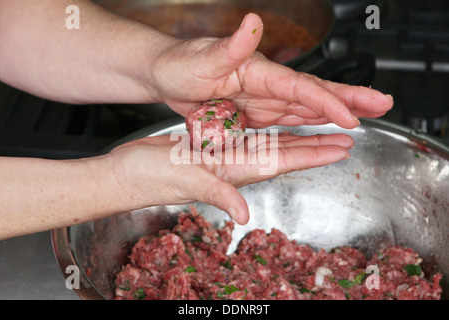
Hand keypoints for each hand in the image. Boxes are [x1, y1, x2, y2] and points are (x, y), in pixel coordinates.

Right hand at [107, 132, 353, 224]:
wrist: (127, 173)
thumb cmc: (150, 176)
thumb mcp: (185, 180)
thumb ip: (217, 194)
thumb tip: (243, 216)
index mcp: (234, 171)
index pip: (284, 162)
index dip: (315, 155)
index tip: (341, 148)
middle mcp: (235, 166)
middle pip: (285, 156)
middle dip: (315, 148)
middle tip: (343, 138)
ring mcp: (224, 158)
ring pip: (270, 147)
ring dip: (296, 140)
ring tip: (318, 131)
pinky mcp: (212, 149)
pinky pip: (249, 139)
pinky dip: (267, 133)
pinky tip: (274, 129)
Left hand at [148, 13, 392, 128]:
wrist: (165, 75)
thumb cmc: (179, 63)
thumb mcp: (202, 57)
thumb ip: (231, 45)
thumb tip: (252, 22)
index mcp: (258, 71)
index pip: (300, 88)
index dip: (327, 102)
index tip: (351, 116)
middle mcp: (266, 84)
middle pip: (315, 93)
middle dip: (350, 99)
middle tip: (383, 103)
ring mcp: (263, 98)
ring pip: (307, 107)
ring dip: (337, 112)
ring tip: (366, 116)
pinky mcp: (255, 111)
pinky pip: (288, 119)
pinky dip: (310, 123)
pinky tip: (324, 127)